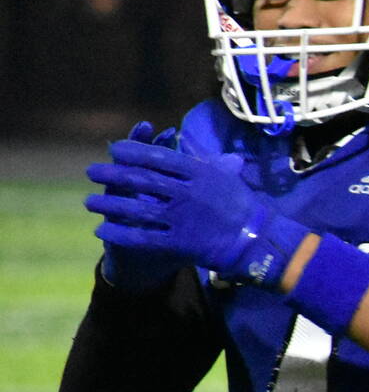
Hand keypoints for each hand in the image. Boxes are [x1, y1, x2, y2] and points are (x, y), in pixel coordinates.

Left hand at [86, 140, 307, 286]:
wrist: (257, 241)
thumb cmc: (244, 207)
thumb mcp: (229, 179)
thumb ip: (209, 164)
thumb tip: (200, 149)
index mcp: (199, 173)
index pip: (159, 157)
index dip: (133, 151)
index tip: (115, 148)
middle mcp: (187, 193)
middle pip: (142, 180)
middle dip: (112, 174)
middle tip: (91, 170)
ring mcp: (181, 218)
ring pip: (136, 208)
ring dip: (109, 204)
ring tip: (89, 202)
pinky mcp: (178, 242)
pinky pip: (142, 236)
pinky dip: (120, 233)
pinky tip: (102, 230)